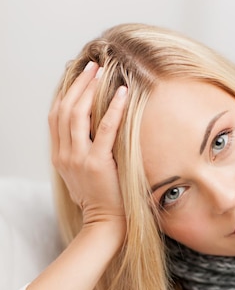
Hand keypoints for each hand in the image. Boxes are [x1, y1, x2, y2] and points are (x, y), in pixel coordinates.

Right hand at [49, 62, 127, 232]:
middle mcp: (64, 155)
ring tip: (102, 72)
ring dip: (90, 89)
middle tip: (91, 66)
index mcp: (59, 156)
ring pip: (78, 115)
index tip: (78, 76)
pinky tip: (122, 93)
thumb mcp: (81, 175)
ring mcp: (78, 159)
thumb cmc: (101, 201)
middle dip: (77, 84)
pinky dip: (114, 109)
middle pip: (64, 110)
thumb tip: (92, 133)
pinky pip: (105, 130)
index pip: (55, 117)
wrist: (105, 223)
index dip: (65, 93)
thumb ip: (80, 154)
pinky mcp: (97, 164)